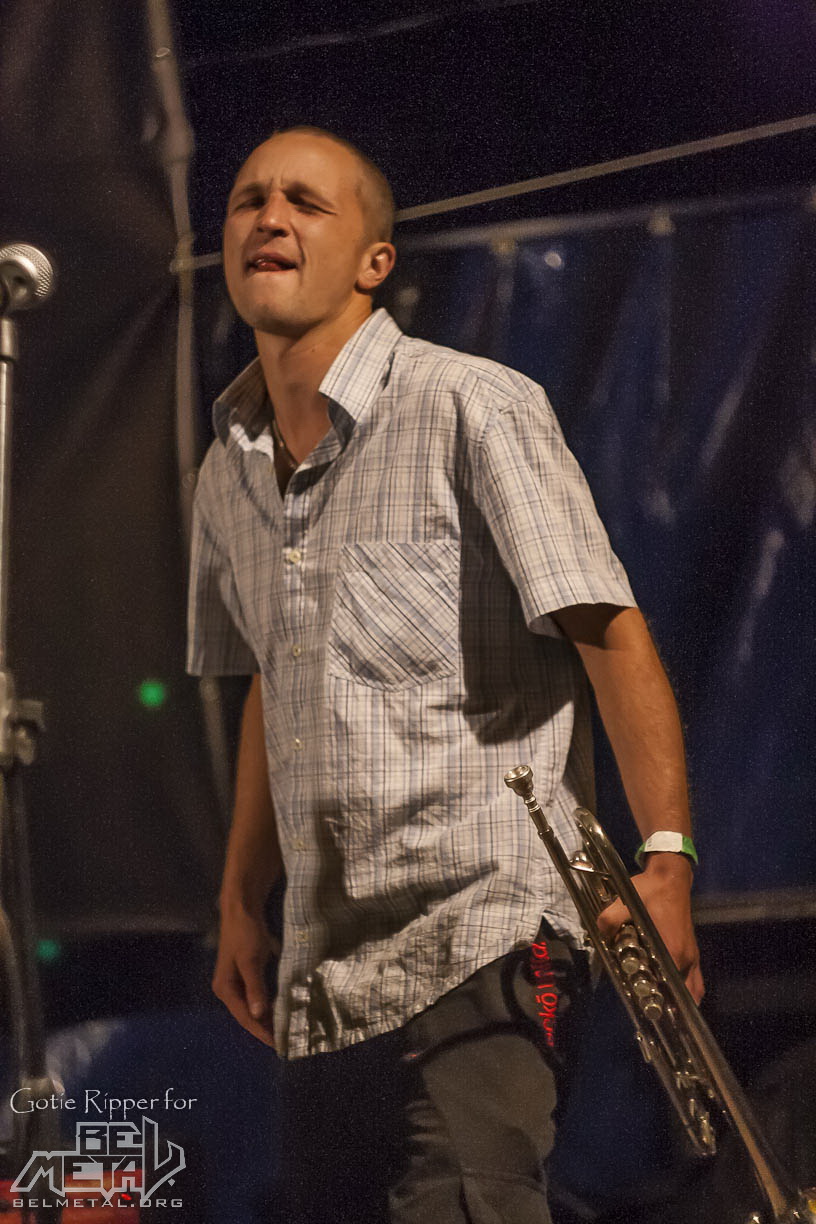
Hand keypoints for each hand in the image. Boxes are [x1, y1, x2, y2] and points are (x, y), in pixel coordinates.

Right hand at [212, 903, 279, 1046]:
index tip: (279, 1045)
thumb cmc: (245, 934)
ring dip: (267, 1018)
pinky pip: (256, 996)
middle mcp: (227, 989)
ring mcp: (235, 981)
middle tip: (286, 1042)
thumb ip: (255, 988)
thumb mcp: (251, 961)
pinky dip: (268, 1004)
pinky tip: (280, 1009)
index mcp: (225, 989)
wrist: (242, 908)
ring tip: (285, 1030)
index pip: (245, 1018)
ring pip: (252, 1007)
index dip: (262, 1032)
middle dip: (265, 1028)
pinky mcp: (245, 973)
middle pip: (247, 1015)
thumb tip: (258, 1015)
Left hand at [597, 853, 704, 1003]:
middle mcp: (686, 958)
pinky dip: (688, 990)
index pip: (669, 989)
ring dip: (681, 1002)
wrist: (671, 876)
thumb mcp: (625, 901)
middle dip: (671, 1008)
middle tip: (651, 1011)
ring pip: (693, 990)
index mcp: (672, 950)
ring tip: (663, 1008)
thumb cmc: (650, 891)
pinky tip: (672, 993)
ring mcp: (692, 955)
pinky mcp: (692, 950)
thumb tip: (600, 934)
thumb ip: (610, 920)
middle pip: (684, 996)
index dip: (657, 1000)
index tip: (644, 1007)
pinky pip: (695, 979)